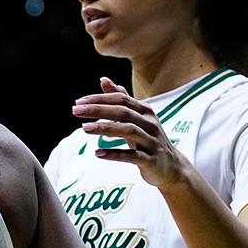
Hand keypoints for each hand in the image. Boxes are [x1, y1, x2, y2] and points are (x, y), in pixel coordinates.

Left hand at [74, 78, 190, 187]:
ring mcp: (151, 142)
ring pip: (129, 130)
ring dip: (105, 128)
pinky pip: (132, 156)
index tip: (79, 101)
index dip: (100, 98)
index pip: (121, 99)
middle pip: (123, 112)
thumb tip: (104, 80)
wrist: (171, 167)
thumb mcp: (137, 118)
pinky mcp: (151, 160)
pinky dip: (114, 154)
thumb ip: (121, 99)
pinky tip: (98, 153)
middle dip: (98, 110)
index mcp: (145, 111)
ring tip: (85, 128)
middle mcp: (150, 124)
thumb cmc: (149, 139)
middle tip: (76, 111)